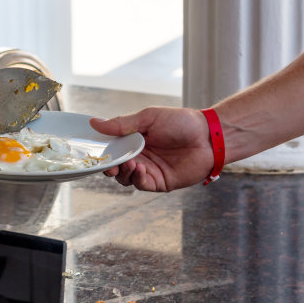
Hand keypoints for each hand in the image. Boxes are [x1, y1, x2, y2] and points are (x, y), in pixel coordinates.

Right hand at [90, 107, 213, 191]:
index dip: (103, 152)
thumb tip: (94, 122)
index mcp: (134, 140)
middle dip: (109, 166)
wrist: (209, 136)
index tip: (96, 152)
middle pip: (116, 166)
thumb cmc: (182, 122)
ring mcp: (149, 170)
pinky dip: (137, 178)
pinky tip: (139, 169)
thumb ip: (121, 124)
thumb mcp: (148, 118)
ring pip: (126, 178)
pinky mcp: (160, 182)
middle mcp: (139, 156)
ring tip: (129, 163)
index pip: (112, 149)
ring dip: (123, 173)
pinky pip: (142, 184)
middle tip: (110, 164)